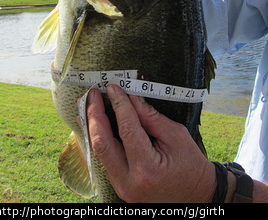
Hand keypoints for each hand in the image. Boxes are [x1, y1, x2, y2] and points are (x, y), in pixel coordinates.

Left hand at [86, 84, 215, 202]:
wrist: (194, 194)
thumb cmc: (191, 165)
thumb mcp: (176, 136)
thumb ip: (150, 117)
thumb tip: (131, 98)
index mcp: (147, 170)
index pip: (127, 130)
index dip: (119, 105)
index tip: (113, 88)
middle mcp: (129, 181)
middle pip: (102, 144)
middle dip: (94, 115)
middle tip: (93, 94)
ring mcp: (121, 186)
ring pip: (98, 152)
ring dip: (91, 125)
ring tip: (87, 104)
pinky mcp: (119, 184)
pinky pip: (103, 158)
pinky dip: (98, 138)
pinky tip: (93, 124)